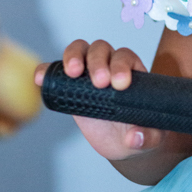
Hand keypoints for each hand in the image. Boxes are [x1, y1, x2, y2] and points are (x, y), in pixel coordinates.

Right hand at [34, 39, 164, 161]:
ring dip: (74, 56)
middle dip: (99, 62)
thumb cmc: (141, 133)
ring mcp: (88, 75)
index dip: (121, 66)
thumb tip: (135, 137)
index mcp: (132, 72)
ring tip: (73, 73)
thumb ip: (148, 137)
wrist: (124, 142)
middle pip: (102, 49)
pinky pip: (56, 71)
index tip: (120, 84)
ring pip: (81, 50)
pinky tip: (41, 78)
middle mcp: (110, 66)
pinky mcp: (70, 87)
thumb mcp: (151, 138)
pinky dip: (47, 70)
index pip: (125, 57)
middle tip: (99, 83)